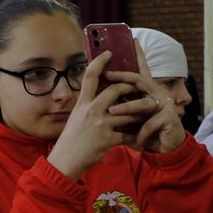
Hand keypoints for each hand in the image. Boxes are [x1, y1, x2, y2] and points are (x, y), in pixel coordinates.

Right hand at [47, 52, 140, 180]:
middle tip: (138, 86)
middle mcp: (91, 110)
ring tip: (146, 110)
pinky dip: (135, 137)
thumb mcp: (76, 116)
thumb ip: (87, 105)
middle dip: (129, 87)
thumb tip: (98, 94)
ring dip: (138, 111)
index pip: (90, 76)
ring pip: (127, 111)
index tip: (109, 52)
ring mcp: (100, 124)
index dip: (100, 62)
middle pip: (115, 89)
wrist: (66, 160)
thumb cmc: (71, 139)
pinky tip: (141, 138)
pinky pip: (128, 134)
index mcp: (82, 102)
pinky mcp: (108, 138)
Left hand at [105, 49, 184, 153]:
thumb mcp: (132, 116)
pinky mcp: (170, 119)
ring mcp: (165, 105)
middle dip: (123, 77)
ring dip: (127, 107)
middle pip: (140, 80)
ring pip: (143, 103)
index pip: (142, 70)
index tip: (133, 39)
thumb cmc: (146, 131)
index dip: (139, 55)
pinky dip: (141, 133)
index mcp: (148, 92)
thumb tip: (102, 92)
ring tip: (112, 111)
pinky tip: (136, 141)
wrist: (166, 149)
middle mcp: (157, 94)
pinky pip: (150, 123)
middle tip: (108, 74)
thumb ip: (123, 103)